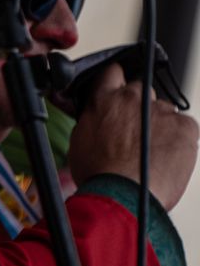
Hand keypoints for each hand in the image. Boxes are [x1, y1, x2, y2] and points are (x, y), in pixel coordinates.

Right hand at [68, 65, 198, 209]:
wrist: (121, 193)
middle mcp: (133, 98)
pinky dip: (180, 137)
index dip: (116, 81)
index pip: (112, 72)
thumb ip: (94, 118)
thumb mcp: (80, 139)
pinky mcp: (185, 127)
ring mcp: (161, 111)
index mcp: (104, 99)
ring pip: (165, 110)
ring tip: (153, 150)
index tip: (119, 90)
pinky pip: (186, 125)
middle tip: (136, 130)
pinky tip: (168, 154)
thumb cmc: (98, 173)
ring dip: (160, 123)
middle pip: (142, 89)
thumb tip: (99, 117)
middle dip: (139, 106)